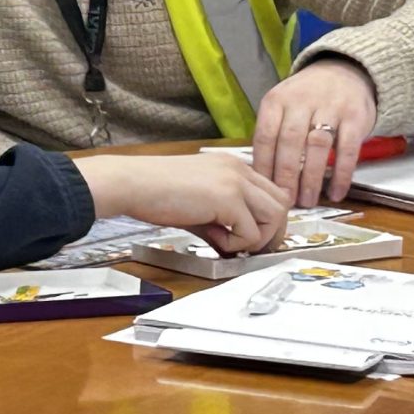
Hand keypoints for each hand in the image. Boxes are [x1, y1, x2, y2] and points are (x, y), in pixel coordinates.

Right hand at [79, 152, 290, 256]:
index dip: (266, 219)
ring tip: (227, 243)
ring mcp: (235, 182)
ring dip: (257, 238)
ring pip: (276, 216)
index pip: (270, 191)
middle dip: (272, 231)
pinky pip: (251, 233)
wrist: (131, 183)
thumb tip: (232, 244)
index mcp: (231, 166)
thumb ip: (220, 220)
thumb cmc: (152, 190)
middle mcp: (238, 169)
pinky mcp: (227, 198)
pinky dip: (235, 245)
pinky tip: (212, 240)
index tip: (251, 237)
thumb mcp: (196, 203)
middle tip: (249, 248)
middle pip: (282, 203)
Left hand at [252, 58, 380, 206]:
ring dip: (311, 178)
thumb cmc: (307, 98)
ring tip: (308, 200)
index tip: (264, 190)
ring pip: (317, 146)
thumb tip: (260, 176)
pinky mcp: (355, 116)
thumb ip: (273, 134)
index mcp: (277, 101)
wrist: (344, 71)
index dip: (264, 166)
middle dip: (286, 176)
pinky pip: (347, 150)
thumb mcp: (282, 106)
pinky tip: (336, 192)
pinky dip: (341, 174)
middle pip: (289, 143)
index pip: (265, 136)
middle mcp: (301, 101)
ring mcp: (330, 107)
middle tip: (286, 201)